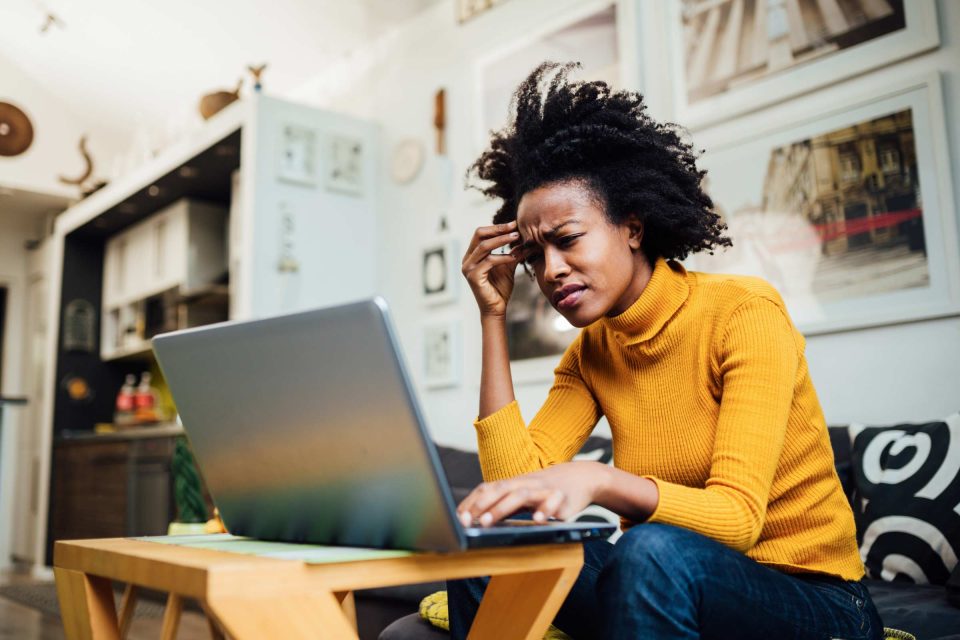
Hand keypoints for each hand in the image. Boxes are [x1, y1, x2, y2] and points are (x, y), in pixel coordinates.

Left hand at [456, 461, 610, 526]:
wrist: (583, 477)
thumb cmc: (547, 489)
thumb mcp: (523, 494)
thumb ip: (504, 504)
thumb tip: (478, 519)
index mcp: (513, 483)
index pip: (487, 489)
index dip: (471, 502)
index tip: (458, 517)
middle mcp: (525, 483)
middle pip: (499, 490)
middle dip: (480, 505)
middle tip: (466, 521)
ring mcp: (543, 489)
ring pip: (520, 495)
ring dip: (502, 508)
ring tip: (487, 522)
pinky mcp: (562, 498)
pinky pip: (553, 502)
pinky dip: (544, 511)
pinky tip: (537, 521)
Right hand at [461, 220, 519, 316]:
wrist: (496, 309)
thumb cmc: (500, 288)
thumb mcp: (508, 265)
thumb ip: (513, 252)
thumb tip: (525, 238)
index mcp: (472, 255)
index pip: (481, 233)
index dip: (497, 227)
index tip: (514, 224)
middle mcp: (467, 259)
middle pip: (479, 234)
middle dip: (498, 229)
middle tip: (514, 226)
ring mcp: (468, 267)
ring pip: (484, 246)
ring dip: (502, 240)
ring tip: (516, 237)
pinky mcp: (473, 276)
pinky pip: (489, 261)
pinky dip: (503, 257)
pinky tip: (514, 257)